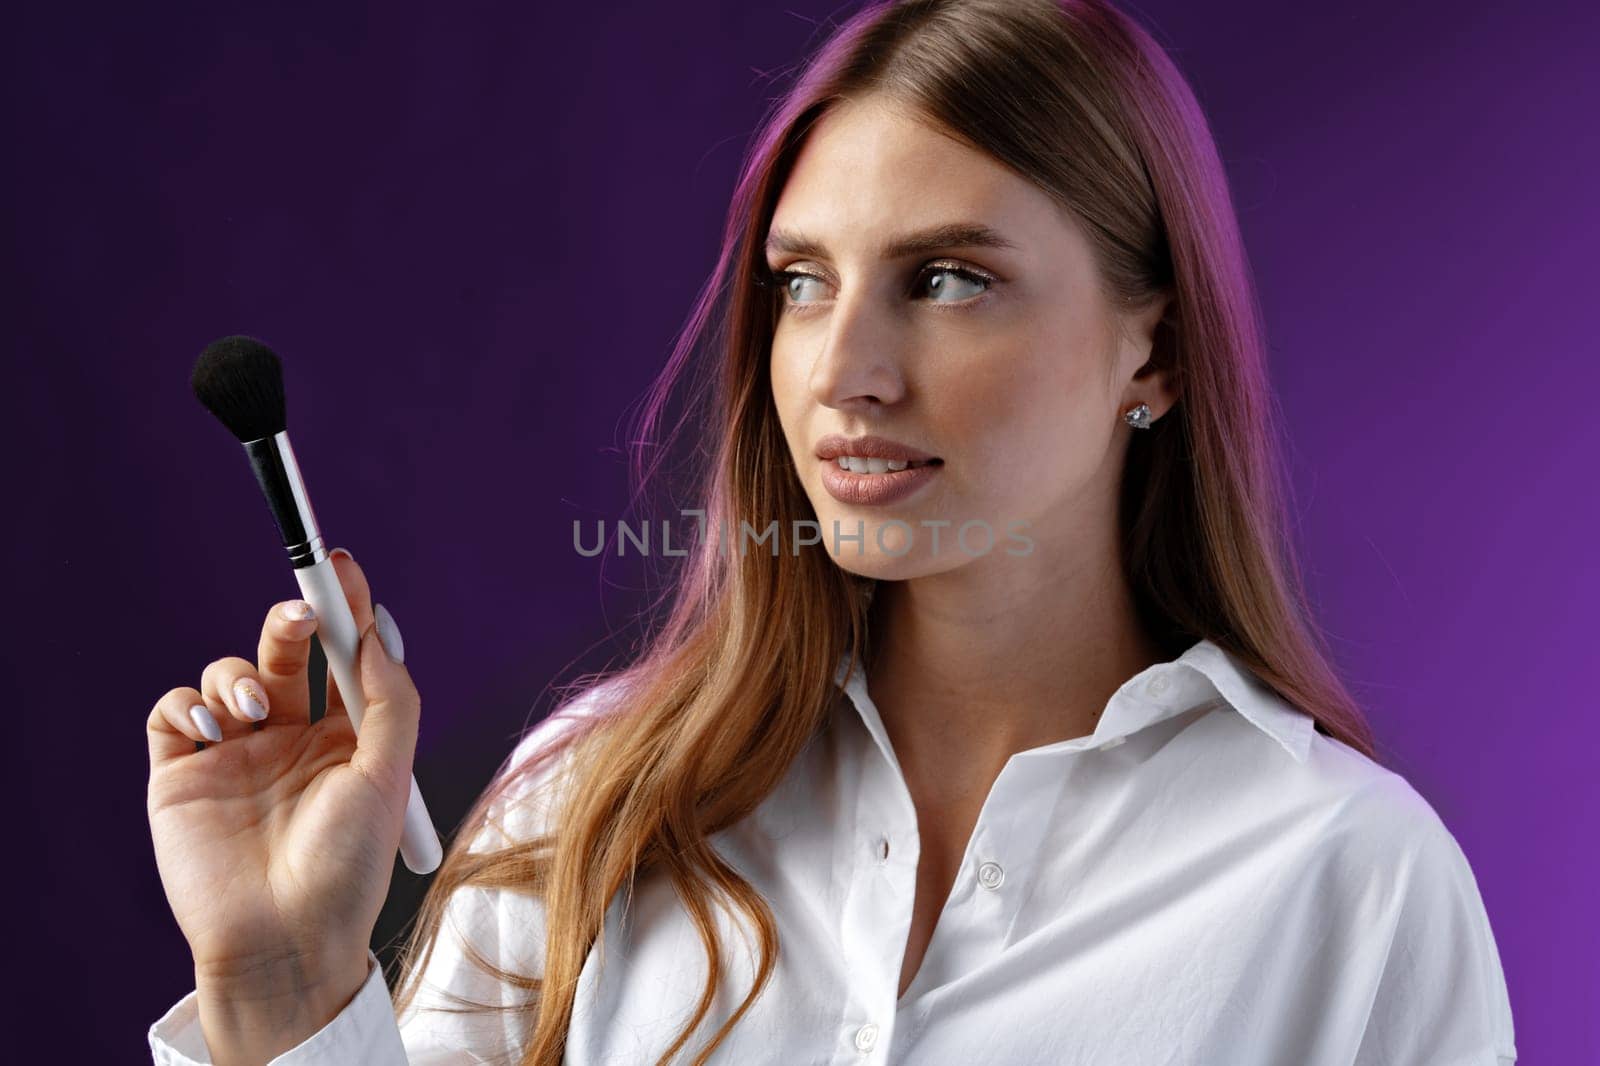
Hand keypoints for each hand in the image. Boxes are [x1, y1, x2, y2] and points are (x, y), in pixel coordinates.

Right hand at [145, 550, 417, 1025]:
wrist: (284, 940)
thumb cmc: (346, 868)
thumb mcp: (389, 776)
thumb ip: (389, 698)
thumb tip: (377, 630)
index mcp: (344, 737)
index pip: (341, 657)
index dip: (341, 611)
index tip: (341, 568)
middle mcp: (288, 740)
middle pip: (282, 653)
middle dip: (290, 620)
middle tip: (301, 610)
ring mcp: (233, 756)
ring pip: (225, 676)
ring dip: (238, 676)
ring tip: (256, 715)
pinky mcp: (181, 776)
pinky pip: (172, 713)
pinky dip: (188, 703)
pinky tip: (215, 727)